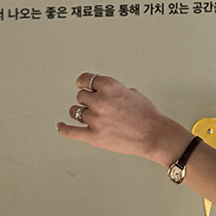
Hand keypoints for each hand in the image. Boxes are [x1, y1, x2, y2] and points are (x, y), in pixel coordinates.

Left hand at [57, 72, 189, 165]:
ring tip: (90, 117)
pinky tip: (60, 125)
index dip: (84, 82)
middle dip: (87, 100)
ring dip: (81, 113)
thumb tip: (106, 94)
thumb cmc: (148, 115)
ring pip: (75, 112)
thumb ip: (116, 91)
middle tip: (96, 106)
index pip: (86, 79)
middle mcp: (100, 101)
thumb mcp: (134, 94)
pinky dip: (63, 128)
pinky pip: (70, 131)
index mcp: (110, 86)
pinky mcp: (93, 136)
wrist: (155, 135)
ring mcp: (95, 119)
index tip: (82, 84)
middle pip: (80, 96)